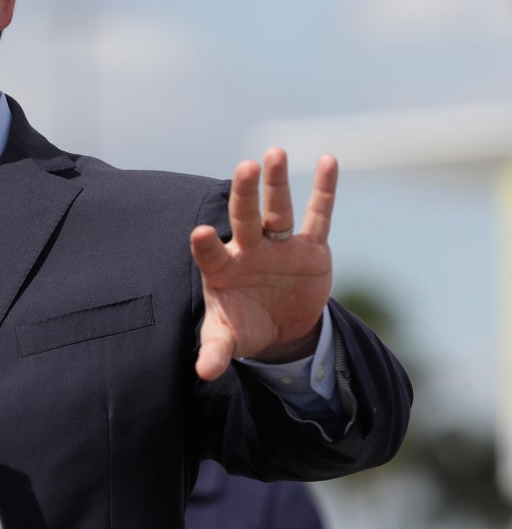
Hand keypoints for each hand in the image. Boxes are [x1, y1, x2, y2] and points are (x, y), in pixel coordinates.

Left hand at [190, 147, 335, 380]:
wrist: (278, 326)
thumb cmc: (243, 326)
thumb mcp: (229, 340)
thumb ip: (216, 352)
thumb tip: (204, 374)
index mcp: (222, 269)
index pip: (211, 253)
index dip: (206, 245)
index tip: (200, 233)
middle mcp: (249, 249)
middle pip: (245, 218)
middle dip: (244, 195)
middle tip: (245, 167)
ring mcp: (280, 245)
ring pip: (278, 209)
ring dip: (277, 183)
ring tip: (274, 154)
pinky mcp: (311, 248)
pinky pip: (319, 215)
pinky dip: (325, 189)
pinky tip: (328, 160)